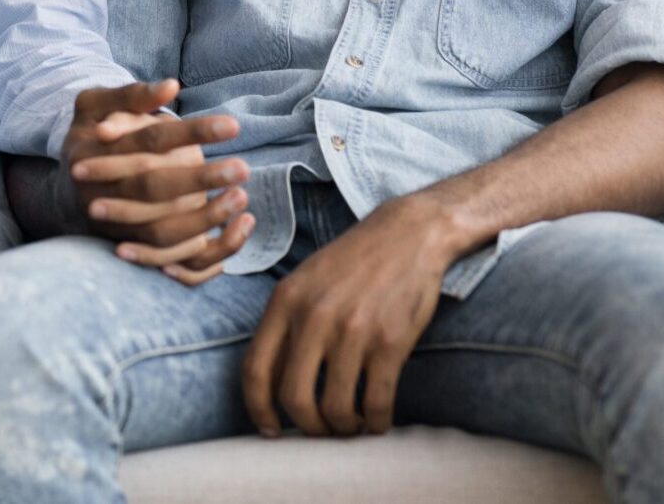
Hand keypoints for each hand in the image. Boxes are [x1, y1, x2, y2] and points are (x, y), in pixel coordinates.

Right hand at [64, 80, 252, 283]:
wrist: (69, 183)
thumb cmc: (90, 131)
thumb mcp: (95, 105)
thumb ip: (132, 95)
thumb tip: (171, 86)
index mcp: (92, 151)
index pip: (149, 140)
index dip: (191, 132)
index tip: (233, 126)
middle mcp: (98, 193)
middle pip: (154, 187)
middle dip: (201, 179)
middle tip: (243, 168)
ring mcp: (112, 225)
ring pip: (160, 231)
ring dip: (204, 218)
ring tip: (241, 198)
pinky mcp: (127, 248)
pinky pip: (166, 260)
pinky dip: (201, 256)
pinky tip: (233, 230)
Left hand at [242, 194, 454, 437]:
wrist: (408, 234)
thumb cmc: (353, 261)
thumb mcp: (306, 281)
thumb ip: (286, 323)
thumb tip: (272, 382)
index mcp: (286, 300)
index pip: (255, 369)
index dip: (258, 409)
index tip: (270, 430)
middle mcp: (314, 316)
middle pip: (294, 398)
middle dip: (307, 426)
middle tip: (321, 429)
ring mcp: (353, 330)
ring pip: (337, 409)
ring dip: (344, 428)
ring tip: (353, 422)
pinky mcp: (390, 342)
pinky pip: (377, 404)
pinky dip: (376, 422)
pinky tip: (378, 418)